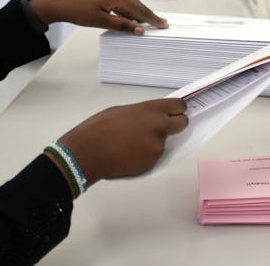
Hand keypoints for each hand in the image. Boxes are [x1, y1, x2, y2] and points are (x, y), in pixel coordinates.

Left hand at [29, 0, 166, 33]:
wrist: (57, 1)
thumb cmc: (75, 9)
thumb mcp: (101, 21)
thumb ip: (122, 25)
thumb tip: (138, 29)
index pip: (139, 9)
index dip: (152, 18)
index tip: (162, 24)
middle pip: (136, 3)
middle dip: (146, 14)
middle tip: (158, 23)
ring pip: (128, 0)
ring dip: (135, 11)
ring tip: (144, 21)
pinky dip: (125, 6)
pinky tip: (125, 13)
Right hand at [58, 98, 187, 181]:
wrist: (87, 153)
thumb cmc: (99, 128)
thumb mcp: (124, 111)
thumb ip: (144, 114)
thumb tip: (154, 118)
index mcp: (151, 110)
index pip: (180, 106)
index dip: (177, 110)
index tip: (173, 113)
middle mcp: (159, 127)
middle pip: (182, 124)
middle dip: (175, 125)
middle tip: (160, 129)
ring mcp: (157, 147)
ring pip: (165, 143)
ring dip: (154, 143)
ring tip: (131, 144)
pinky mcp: (151, 164)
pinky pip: (154, 157)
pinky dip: (145, 156)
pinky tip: (128, 155)